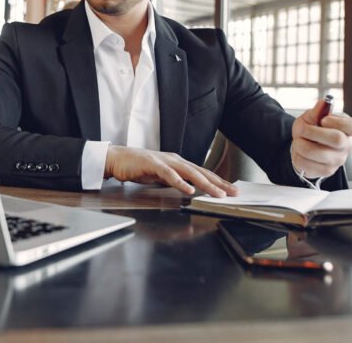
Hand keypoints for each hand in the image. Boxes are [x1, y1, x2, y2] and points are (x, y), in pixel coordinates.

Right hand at [104, 145, 237, 197]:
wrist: (117, 159)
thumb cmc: (138, 167)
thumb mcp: (162, 176)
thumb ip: (175, 180)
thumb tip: (189, 189)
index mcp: (178, 163)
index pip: (202, 173)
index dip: (218, 181)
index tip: (232, 191)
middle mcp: (175, 160)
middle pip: (201, 172)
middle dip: (219, 183)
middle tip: (233, 193)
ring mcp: (164, 161)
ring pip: (189, 173)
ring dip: (205, 183)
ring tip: (217, 193)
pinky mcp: (153, 164)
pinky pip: (169, 174)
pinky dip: (180, 182)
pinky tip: (189, 190)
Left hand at [291, 99, 351, 178]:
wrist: (304, 146)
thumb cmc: (311, 128)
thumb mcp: (311, 117)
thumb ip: (317, 111)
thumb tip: (323, 102)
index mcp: (348, 129)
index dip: (341, 122)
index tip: (325, 119)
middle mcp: (347, 145)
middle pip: (337, 139)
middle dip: (312, 132)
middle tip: (303, 129)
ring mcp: (338, 160)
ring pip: (314, 151)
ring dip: (299, 143)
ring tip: (299, 140)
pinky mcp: (327, 171)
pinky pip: (305, 163)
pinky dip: (297, 155)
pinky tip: (301, 153)